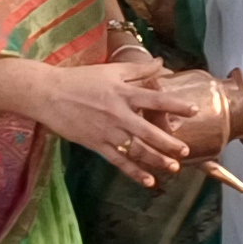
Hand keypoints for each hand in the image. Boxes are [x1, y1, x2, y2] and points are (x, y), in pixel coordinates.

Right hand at [0, 56, 192, 185]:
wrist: (49, 94)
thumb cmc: (80, 79)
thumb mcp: (111, 70)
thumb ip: (138, 69)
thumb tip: (161, 62)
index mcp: (123, 93)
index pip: (155, 99)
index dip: (176, 105)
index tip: (193, 111)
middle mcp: (118, 114)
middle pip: (148, 131)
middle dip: (168, 142)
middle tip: (184, 150)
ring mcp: (107, 132)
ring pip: (136, 149)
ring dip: (156, 160)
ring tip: (173, 168)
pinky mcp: (96, 144)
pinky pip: (119, 161)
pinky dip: (134, 172)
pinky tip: (148, 181)